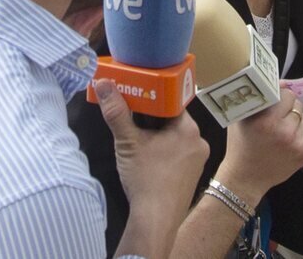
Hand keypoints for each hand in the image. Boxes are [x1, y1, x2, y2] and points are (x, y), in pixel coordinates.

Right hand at [94, 79, 208, 220]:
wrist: (156, 220)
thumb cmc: (146, 178)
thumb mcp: (128, 142)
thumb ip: (116, 112)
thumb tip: (103, 83)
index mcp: (189, 128)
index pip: (171, 103)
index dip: (152, 98)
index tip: (137, 97)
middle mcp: (199, 141)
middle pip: (172, 120)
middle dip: (151, 119)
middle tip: (131, 117)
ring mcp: (198, 160)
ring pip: (174, 138)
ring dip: (156, 136)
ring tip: (136, 138)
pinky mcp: (192, 176)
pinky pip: (177, 155)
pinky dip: (162, 152)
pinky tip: (147, 159)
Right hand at [216, 89, 302, 206]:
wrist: (246, 177)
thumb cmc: (241, 145)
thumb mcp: (242, 117)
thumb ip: (260, 98)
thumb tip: (282, 82)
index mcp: (267, 121)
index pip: (287, 95)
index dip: (280, 96)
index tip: (275, 101)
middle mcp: (284, 132)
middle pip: (298, 105)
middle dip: (288, 107)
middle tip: (276, 116)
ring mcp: (297, 145)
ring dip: (294, 120)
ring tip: (280, 129)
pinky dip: (300, 133)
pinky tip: (287, 140)